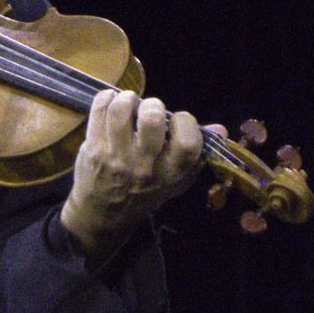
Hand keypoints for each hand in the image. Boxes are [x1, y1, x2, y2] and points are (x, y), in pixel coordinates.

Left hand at [60, 90, 210, 260]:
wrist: (105, 214)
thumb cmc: (147, 192)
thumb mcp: (177, 180)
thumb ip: (198, 154)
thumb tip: (220, 128)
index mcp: (170, 173)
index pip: (187, 141)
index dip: (185, 122)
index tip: (177, 121)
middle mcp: (144, 166)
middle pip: (151, 119)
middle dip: (153, 105)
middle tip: (149, 111)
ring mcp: (115, 157)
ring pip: (120, 111)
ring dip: (127, 99)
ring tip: (129, 103)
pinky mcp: (92, 149)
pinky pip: (99, 111)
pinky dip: (106, 98)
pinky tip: (111, 103)